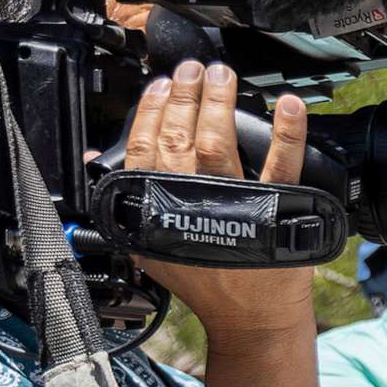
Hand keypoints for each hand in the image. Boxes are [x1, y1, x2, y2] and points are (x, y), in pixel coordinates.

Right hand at [123, 60, 314, 336]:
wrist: (252, 318)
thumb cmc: (206, 282)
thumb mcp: (152, 245)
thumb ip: (128, 202)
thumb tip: (98, 160)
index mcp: (161, 207)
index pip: (145, 147)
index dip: (152, 110)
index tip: (161, 84)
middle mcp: (194, 201)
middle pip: (181, 136)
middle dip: (186, 94)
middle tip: (194, 68)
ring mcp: (237, 203)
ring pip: (220, 141)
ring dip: (220, 100)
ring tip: (222, 74)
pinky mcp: (277, 208)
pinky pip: (283, 164)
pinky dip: (287, 131)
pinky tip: (288, 105)